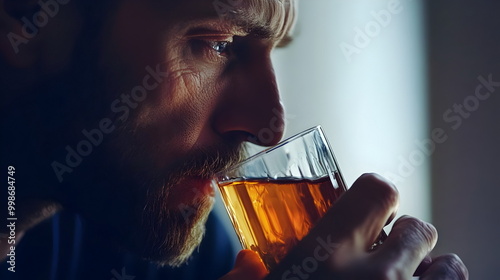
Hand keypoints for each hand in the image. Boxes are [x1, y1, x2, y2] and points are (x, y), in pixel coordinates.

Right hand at [221, 173, 467, 279]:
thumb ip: (240, 279)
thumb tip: (248, 263)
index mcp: (327, 255)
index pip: (377, 190)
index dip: (375, 194)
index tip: (369, 211)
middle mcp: (377, 277)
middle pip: (418, 228)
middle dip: (403, 238)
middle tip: (381, 256)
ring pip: (449, 268)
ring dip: (431, 272)